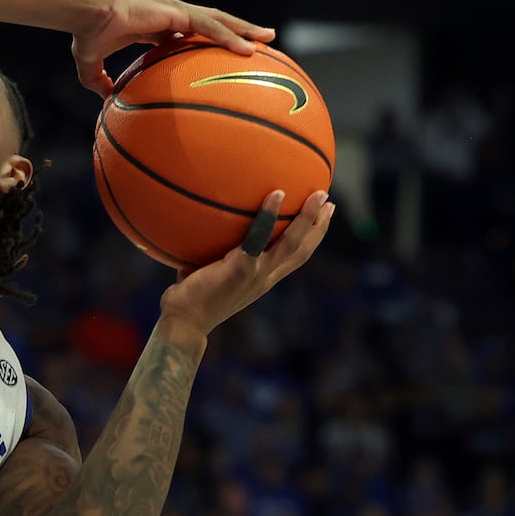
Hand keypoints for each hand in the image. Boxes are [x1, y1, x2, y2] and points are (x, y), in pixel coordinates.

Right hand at [72, 0, 273, 98]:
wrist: (88, 13)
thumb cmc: (88, 33)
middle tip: (261, 40)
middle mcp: (172, 15)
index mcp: (156, 25)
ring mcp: (178, 11)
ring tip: (269, 37)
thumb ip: (98, 79)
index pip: (190, 32)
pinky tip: (248, 48)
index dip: (207, 40)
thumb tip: (104, 99)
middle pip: (213, 24)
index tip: (222, 51)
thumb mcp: (91, 62)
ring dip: (244, 30)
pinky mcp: (179, 12)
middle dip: (237, 31)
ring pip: (220, 21)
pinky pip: (211, 26)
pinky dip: (231, 36)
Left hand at [158, 190, 332, 336]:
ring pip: (292, 243)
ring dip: (308, 218)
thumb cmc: (190, 295)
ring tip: (319, 194)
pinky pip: (259, 238)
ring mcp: (256, 273)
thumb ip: (214, 253)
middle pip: (302, 249)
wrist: (185, 321)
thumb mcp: (209, 271)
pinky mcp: (241, 268)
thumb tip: (201, 225)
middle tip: (329, 201)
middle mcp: (266, 277)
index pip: (295, 257)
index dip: (311, 239)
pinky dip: (269, 216)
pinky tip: (276, 194)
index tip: (322, 218)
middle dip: (319, 225)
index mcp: (263, 279)